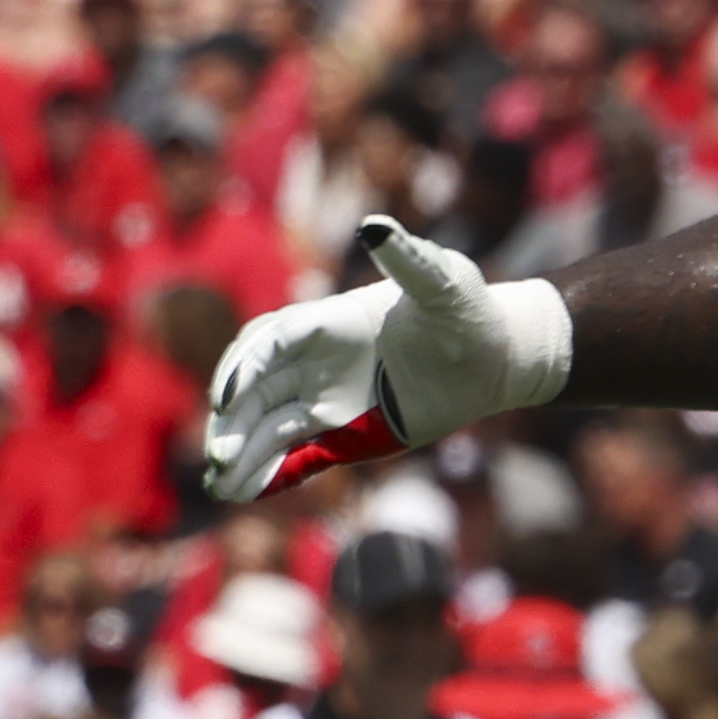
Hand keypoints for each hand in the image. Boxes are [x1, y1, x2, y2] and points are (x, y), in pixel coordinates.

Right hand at [201, 217, 575, 501]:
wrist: (498, 355)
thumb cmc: (468, 309)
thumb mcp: (444, 282)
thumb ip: (409, 260)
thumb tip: (376, 227)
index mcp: (326, 323)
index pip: (268, 344)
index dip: (243, 370)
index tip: (229, 399)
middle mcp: (316, 361)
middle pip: (256, 391)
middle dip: (233, 421)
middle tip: (219, 454)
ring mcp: (327, 398)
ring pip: (270, 426)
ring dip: (243, 453)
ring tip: (222, 485)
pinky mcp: (345, 431)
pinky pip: (297, 453)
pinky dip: (271, 471)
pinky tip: (246, 491)